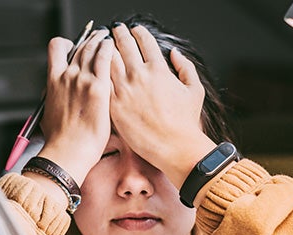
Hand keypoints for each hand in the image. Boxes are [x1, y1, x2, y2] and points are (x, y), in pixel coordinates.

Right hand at [38, 29, 113, 185]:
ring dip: (101, 40)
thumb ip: (55, 98)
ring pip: (93, 47)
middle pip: (80, 46)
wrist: (68, 152)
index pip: (57, 47)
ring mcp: (82, 80)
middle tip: (99, 38)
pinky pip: (105, 58)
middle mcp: (66, 75)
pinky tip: (114, 48)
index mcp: (53, 80)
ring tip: (108, 40)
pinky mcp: (98, 87)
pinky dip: (109, 49)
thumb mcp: (48, 113)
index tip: (75, 46)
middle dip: (91, 40)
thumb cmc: (60, 140)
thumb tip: (56, 98)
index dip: (67, 43)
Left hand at [109, 24, 213, 188]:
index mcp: (159, 69)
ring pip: (108, 60)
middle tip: (115, 30)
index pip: (145, 41)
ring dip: (105, 49)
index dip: (138, 32)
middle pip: (123, 45)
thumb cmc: (185, 122)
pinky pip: (101, 81)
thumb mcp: (195, 90)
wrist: (173, 147)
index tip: (135, 29)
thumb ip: (186, 67)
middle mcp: (139, 76)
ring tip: (103, 46)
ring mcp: (124, 90)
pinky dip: (98, 71)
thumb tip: (174, 53)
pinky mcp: (113, 105)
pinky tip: (97, 69)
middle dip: (118, 34)